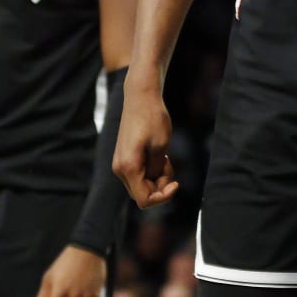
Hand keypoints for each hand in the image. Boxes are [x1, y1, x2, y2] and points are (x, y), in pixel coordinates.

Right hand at [112, 79, 178, 207]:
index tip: (176, 184)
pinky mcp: (123, 157)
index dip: (162, 197)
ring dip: (156, 178)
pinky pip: (138, 174)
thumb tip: (155, 183)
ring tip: (165, 158)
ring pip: (140, 184)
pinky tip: (158, 155)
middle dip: (160, 186)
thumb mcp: (161, 146)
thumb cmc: (152, 118)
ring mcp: (119, 162)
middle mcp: (119, 168)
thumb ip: (157, 170)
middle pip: (142, 193)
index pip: (144, 200)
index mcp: (128, 167)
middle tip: (170, 165)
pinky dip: (150, 170)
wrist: (140, 96)